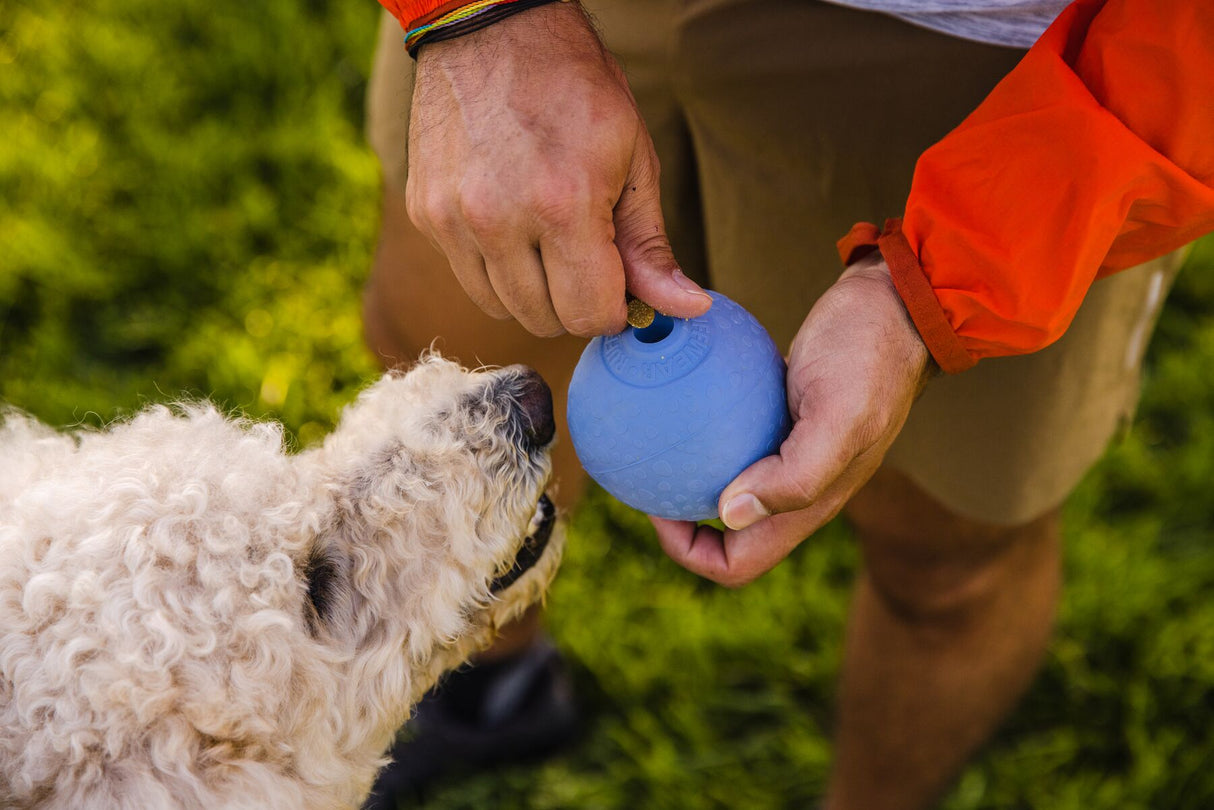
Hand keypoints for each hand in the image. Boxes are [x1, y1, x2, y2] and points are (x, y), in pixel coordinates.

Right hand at [405, 3, 710, 337]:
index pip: (590, 314)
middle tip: (586, 257)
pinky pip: (468, 277)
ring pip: (502, 308)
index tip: (618, 285)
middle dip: (575, 302)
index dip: (614, 309)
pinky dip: (495, 268)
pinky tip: (510, 222)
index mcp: (562, 204)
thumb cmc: (574, 88)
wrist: (491, 29)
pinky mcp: (425, 214)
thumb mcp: (633, 158)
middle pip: (545, 320)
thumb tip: (688, 307)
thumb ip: (651, 244)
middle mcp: (499, 219)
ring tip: (547, 239)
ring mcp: (454, 219)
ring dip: (533, 292)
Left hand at [652, 253, 936, 586]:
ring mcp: (792, 454)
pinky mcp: (784, 418)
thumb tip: (729, 514)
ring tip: (650, 445)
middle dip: (680, 522)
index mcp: (813, 504)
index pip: (739, 563)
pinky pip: (733, 440)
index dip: (692, 552)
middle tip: (645, 477)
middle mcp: (800, 489)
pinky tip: (676, 402)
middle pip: (727, 536)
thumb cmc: (869, 354)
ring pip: (729, 488)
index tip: (658, 510)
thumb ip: (795, 474)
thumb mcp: (838, 413)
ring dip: (689, 478)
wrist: (897, 304)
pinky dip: (703, 432)